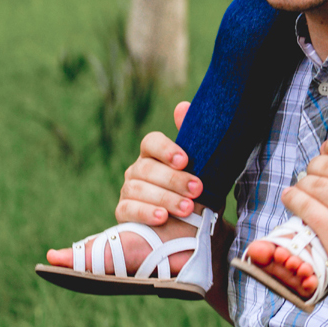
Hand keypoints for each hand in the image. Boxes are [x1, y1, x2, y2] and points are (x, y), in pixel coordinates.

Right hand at [117, 101, 204, 226]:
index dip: (166, 149)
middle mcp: (138, 168)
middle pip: (148, 169)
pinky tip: (162, 217)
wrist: (197, 220)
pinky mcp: (123, 211)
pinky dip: (146, 213)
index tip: (185, 160)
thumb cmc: (199, 188)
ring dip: (165, 199)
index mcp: (155, 153)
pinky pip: (128, 210)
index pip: (151, 142)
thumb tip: (183, 106)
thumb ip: (194, 137)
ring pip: (139, 189)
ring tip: (187, 208)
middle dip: (175, 180)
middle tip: (197, 190)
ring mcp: (128, 189)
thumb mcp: (204, 165)